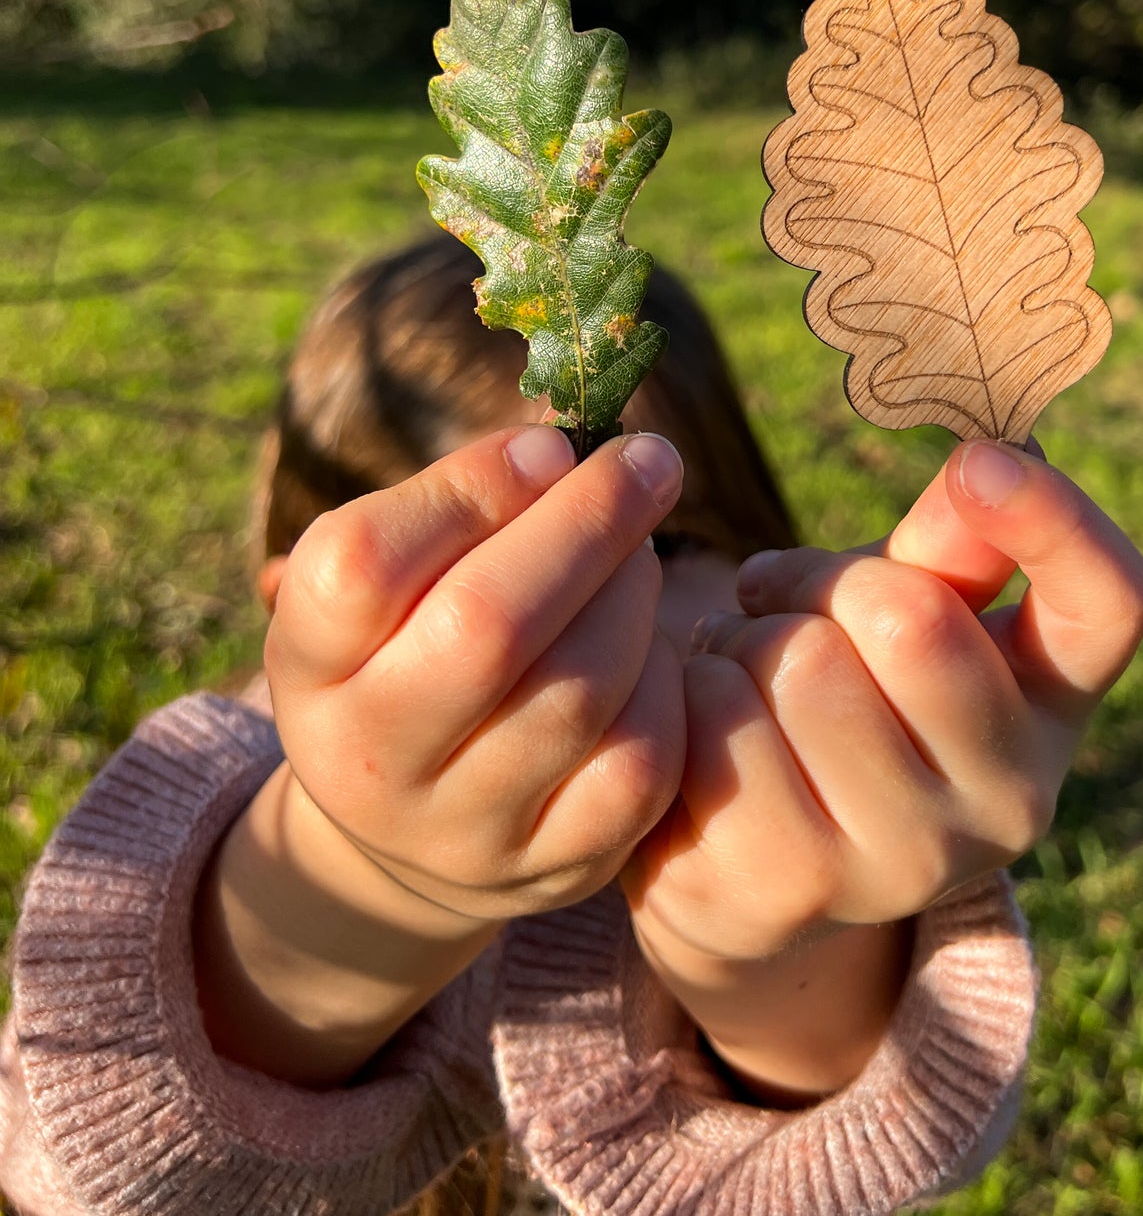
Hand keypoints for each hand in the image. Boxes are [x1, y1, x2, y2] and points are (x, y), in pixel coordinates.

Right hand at [266, 424, 686, 923]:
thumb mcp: (391, 578)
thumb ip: (453, 504)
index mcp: (310, 664)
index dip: (470, 488)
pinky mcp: (554, 870)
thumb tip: (558, 454)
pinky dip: (661, 681)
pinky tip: (648, 649)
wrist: (418, 830)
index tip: (552, 444)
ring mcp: (462, 830)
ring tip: (638, 553)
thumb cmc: (415, 649)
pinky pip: (638, 761)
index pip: (361, 564)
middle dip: (587, 522)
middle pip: (485, 625)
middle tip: (648, 460)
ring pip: (578, 688)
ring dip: (632, 593)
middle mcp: (368, 759)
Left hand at [624, 439, 1142, 965]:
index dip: (1055, 515)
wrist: (749, 868)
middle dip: (820, 582)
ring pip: (799, 663)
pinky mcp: (790, 889)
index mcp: (1054, 700)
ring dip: (741, 640)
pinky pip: (716, 720)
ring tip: (747, 679)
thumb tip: (983, 463)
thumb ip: (948, 542)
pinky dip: (691, 692)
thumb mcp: (907, 610)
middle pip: (906, 613)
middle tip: (787, 609)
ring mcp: (905, 863)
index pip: (1111, 598)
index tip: (977, 460)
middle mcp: (1011, 800)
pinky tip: (705, 733)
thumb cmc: (844, 692)